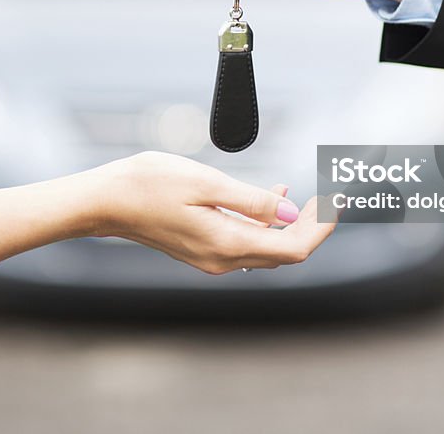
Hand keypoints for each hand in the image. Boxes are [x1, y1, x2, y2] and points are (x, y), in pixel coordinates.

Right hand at [86, 151, 334, 273]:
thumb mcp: (206, 183)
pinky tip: (273, 196)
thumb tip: (289, 213)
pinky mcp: (202, 249)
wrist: (105, 201)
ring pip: (268, 248)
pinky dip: (267, 223)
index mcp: (227, 244)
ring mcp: (211, 258)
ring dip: (291, 224)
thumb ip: (251, 201)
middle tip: (333, 195)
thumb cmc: (149, 184)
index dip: (321, 228)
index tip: (338, 201)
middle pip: (284, 251)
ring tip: (310, 194)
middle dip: (313, 225)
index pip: (293, 248)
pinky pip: (248, 242)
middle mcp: (223, 260)